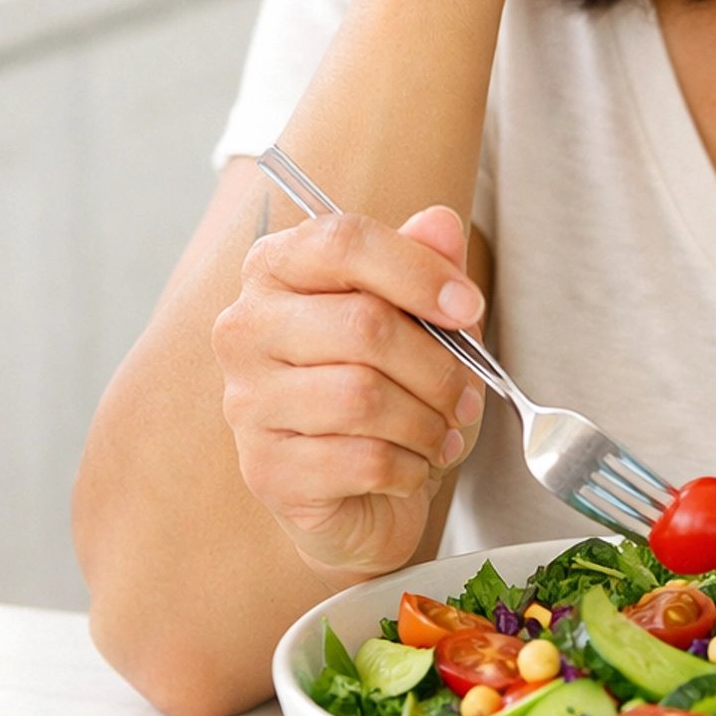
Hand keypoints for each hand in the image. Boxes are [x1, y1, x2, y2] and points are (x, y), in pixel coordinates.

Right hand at [212, 205, 486, 580]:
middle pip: (363, 324)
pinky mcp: (266, 471)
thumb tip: (441, 224)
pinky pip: (361, 460)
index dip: (418, 270)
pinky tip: (412, 467)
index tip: (469, 306)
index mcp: (277, 268)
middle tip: (465, 392)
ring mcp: (248, 402)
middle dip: (437, 365)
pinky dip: (409, 467)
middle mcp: (247, 328)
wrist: (361, 492)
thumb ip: (428, 264)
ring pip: (362, 397)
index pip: (342, 242)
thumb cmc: (389, 387)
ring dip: (425, 421)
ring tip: (440, 431)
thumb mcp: (420, 318)